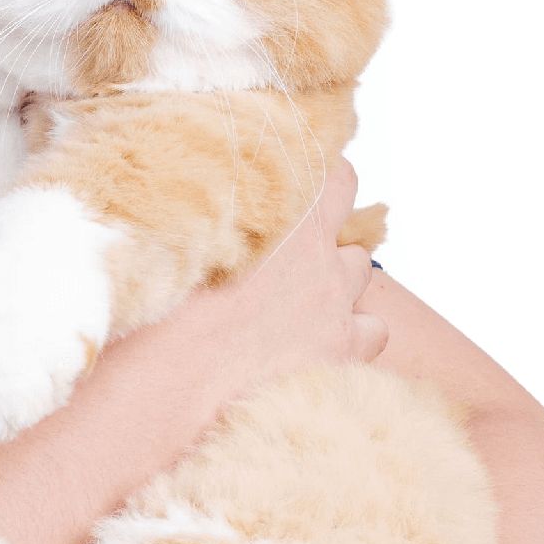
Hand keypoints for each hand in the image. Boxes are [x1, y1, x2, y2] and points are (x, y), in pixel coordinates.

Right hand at [157, 155, 385, 400]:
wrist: (180, 372)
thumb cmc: (169, 297)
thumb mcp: (182, 226)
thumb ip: (207, 202)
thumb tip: (196, 178)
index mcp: (286, 212)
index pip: (332, 172)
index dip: (319, 170)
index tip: (298, 175)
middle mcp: (318, 249)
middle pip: (346, 214)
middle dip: (322, 220)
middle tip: (286, 235)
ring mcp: (335, 299)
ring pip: (359, 268)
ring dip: (335, 272)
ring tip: (296, 290)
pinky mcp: (343, 347)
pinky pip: (375, 330)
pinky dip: (356, 331)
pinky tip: (323, 338)